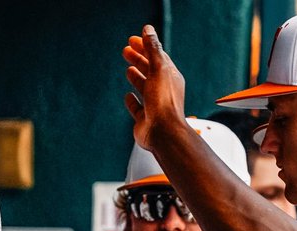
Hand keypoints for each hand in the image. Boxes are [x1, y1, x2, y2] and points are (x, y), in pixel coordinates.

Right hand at [122, 25, 188, 150]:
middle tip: (126, 50)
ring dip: (136, 77)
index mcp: (170, 77)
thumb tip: (148, 30)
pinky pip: (137, 108)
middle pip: (150, 70)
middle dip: (138, 59)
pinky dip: (132, 101)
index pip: (158, 57)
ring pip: (144, 87)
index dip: (146, 47)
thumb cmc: (163, 102)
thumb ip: (153, 49)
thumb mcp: (158, 69)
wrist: (162, 133)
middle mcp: (163, 90)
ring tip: (128, 69)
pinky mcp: (144, 119)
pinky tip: (128, 96)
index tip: (133, 39)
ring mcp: (153, 105)